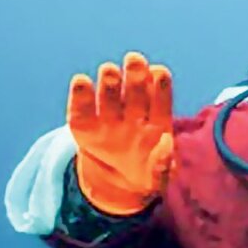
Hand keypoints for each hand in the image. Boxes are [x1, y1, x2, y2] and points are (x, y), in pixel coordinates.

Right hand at [67, 52, 173, 215]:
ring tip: (109, 70)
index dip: (160, 86)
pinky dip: (80, 95)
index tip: (160, 71)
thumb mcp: (158, 178)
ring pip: (109, 95)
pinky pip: (81, 109)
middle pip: (134, 91)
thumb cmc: (145, 178)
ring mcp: (108, 119)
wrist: (116, 189)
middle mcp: (132, 115)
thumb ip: (163, 164)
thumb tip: (166, 144)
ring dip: (110, 81)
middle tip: (134, 59)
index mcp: (156, 123)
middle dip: (134, 75)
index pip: (160, 101)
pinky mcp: (83, 126)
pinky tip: (81, 81)